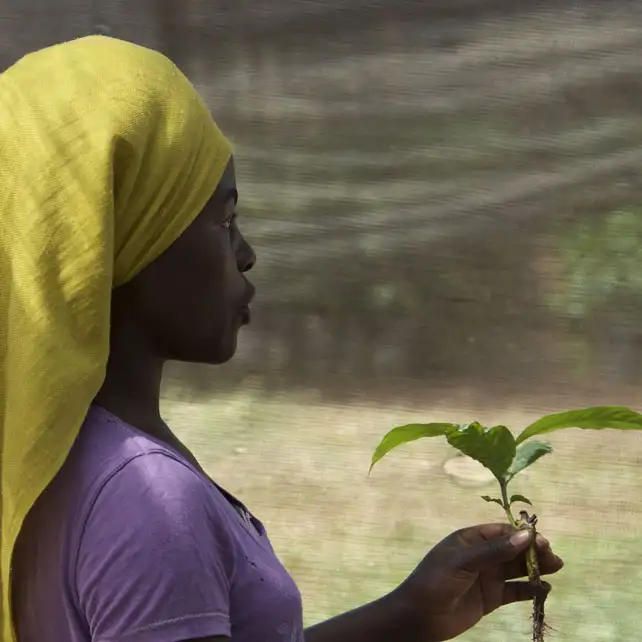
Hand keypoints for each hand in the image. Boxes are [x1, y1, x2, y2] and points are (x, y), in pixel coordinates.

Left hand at [391, 523, 563, 640]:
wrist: (419, 616)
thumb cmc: (435, 581)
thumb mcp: (462, 562)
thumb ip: (493, 551)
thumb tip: (525, 537)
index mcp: (470, 539)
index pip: (502, 532)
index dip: (522, 535)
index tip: (541, 541)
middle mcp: (481, 555)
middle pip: (512, 549)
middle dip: (533, 551)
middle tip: (553, 557)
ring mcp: (487, 577)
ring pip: (516, 569)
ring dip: (536, 568)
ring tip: (556, 568)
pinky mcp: (490, 598)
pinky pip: (515, 591)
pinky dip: (529, 590)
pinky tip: (544, 589)